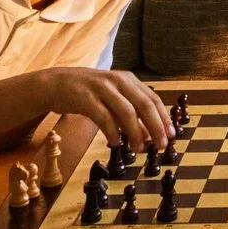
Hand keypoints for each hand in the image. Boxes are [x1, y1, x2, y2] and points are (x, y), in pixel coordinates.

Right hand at [35, 67, 168, 152]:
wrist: (56, 83)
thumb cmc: (89, 94)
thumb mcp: (113, 99)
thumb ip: (131, 114)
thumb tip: (150, 134)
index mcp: (129, 80)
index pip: (153, 99)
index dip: (164, 118)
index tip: (171, 135)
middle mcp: (119, 81)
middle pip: (144, 104)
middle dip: (156, 126)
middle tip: (161, 145)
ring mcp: (102, 88)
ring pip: (126, 111)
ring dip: (135, 132)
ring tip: (139, 148)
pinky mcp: (85, 98)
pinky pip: (103, 116)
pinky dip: (112, 131)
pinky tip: (115, 143)